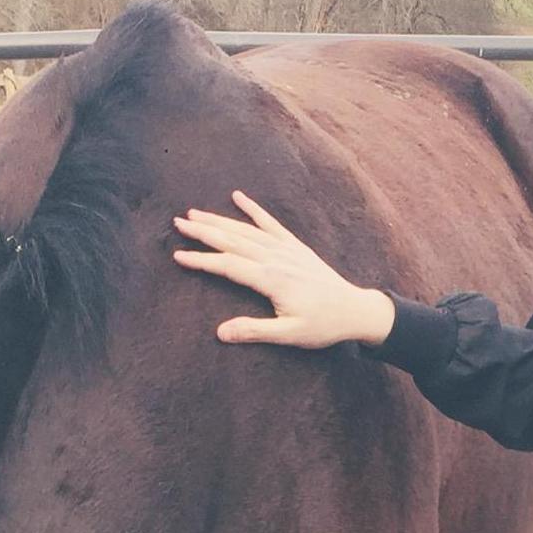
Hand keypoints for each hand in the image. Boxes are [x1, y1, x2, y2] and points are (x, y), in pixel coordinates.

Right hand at [171, 190, 395, 348]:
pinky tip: (238, 197)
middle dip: (203, 232)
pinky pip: (271, 224)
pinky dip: (254, 209)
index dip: (202, 260)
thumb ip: (254, 331)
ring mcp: (286, 249)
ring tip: (194, 213)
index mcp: (271, 279)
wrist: (354, 310)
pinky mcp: (295, 247)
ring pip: (246, 230)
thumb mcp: (289, 335)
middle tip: (177, 223)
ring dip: (219, 220)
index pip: (228, 266)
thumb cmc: (323, 326)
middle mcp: (276, 258)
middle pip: (233, 240)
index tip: (178, 256)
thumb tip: (220, 333)